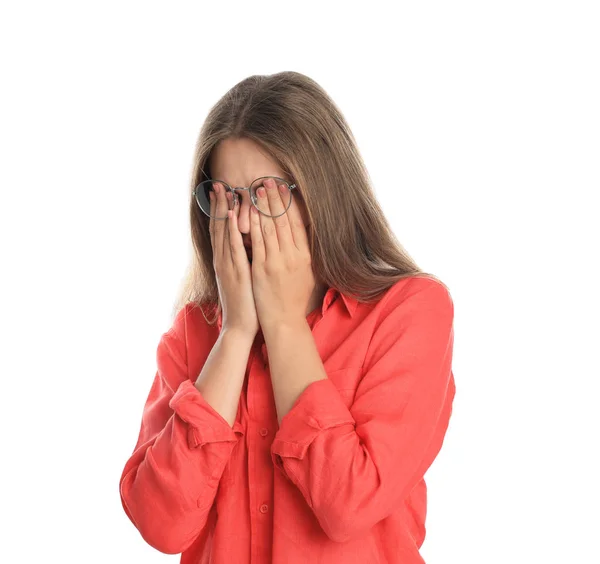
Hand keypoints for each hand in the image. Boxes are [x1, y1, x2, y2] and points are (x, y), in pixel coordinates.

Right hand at [208, 182, 258, 338]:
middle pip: (218, 227)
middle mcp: (223, 260)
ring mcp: (228, 265)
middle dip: (218, 205)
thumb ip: (244, 260)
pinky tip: (231, 215)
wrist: (240, 326)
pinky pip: (233, 247)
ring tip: (223, 191)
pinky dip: (231, 230)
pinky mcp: (236, 272)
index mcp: (225, 261)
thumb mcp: (243, 277)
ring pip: (224, 233)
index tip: (221, 192)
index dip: (220, 210)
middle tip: (218, 183)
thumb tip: (251, 245)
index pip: (221, 230)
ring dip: (223, 211)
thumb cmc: (246, 302)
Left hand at [249, 177, 314, 329]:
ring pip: (270, 228)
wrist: (284, 322)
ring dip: (263, 206)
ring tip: (257, 189)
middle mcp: (292, 256)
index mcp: (305, 257)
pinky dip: (253, 225)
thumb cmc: (295, 300)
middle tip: (269, 180)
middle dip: (276, 199)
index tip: (285, 189)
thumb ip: (305, 255)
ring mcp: (276, 262)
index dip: (291, 204)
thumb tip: (305, 235)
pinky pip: (256, 242)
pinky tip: (248, 212)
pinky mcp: (261, 269)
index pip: (298, 224)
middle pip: (284, 221)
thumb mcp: (308, 275)